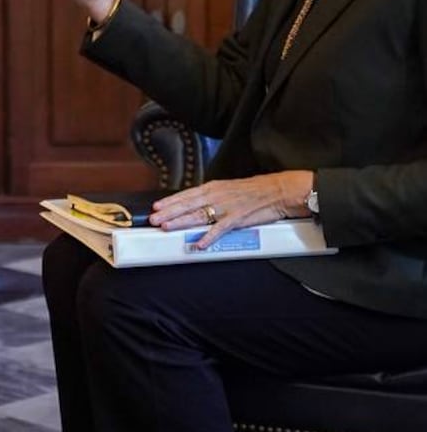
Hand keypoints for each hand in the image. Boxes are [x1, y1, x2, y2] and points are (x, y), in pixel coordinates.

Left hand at [149, 171, 313, 249]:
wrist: (279, 190)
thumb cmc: (255, 190)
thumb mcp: (229, 189)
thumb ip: (212, 197)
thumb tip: (197, 204)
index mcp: (214, 187)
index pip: (187, 194)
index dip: (170, 201)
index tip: (156, 207)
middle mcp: (216, 195)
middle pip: (187, 204)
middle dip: (168, 212)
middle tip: (153, 219)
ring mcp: (226, 207)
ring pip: (198, 215)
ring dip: (180, 222)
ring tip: (166, 228)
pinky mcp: (237, 218)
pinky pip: (219, 229)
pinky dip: (208, 237)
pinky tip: (198, 243)